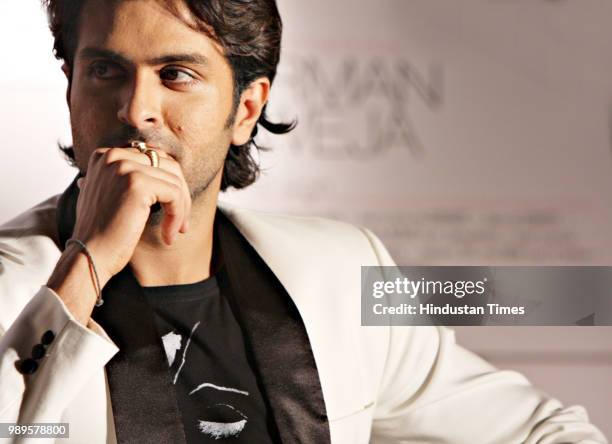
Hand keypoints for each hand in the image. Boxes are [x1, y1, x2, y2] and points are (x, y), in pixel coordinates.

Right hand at [71, 146, 191, 282]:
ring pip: (175, 182)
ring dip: (182, 209)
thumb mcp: (111, 194)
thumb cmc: (102, 232)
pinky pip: (175, 195)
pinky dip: (177, 216)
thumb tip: (161, 164)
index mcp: (107, 155)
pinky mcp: (137, 184)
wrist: (88, 256)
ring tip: (175, 232)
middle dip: (182, 196)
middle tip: (182, 224)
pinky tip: (168, 236)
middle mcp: (114, 156)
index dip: (170, 185)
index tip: (173, 212)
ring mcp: (125, 168)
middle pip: (169, 167)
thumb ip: (128, 177)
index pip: (156, 158)